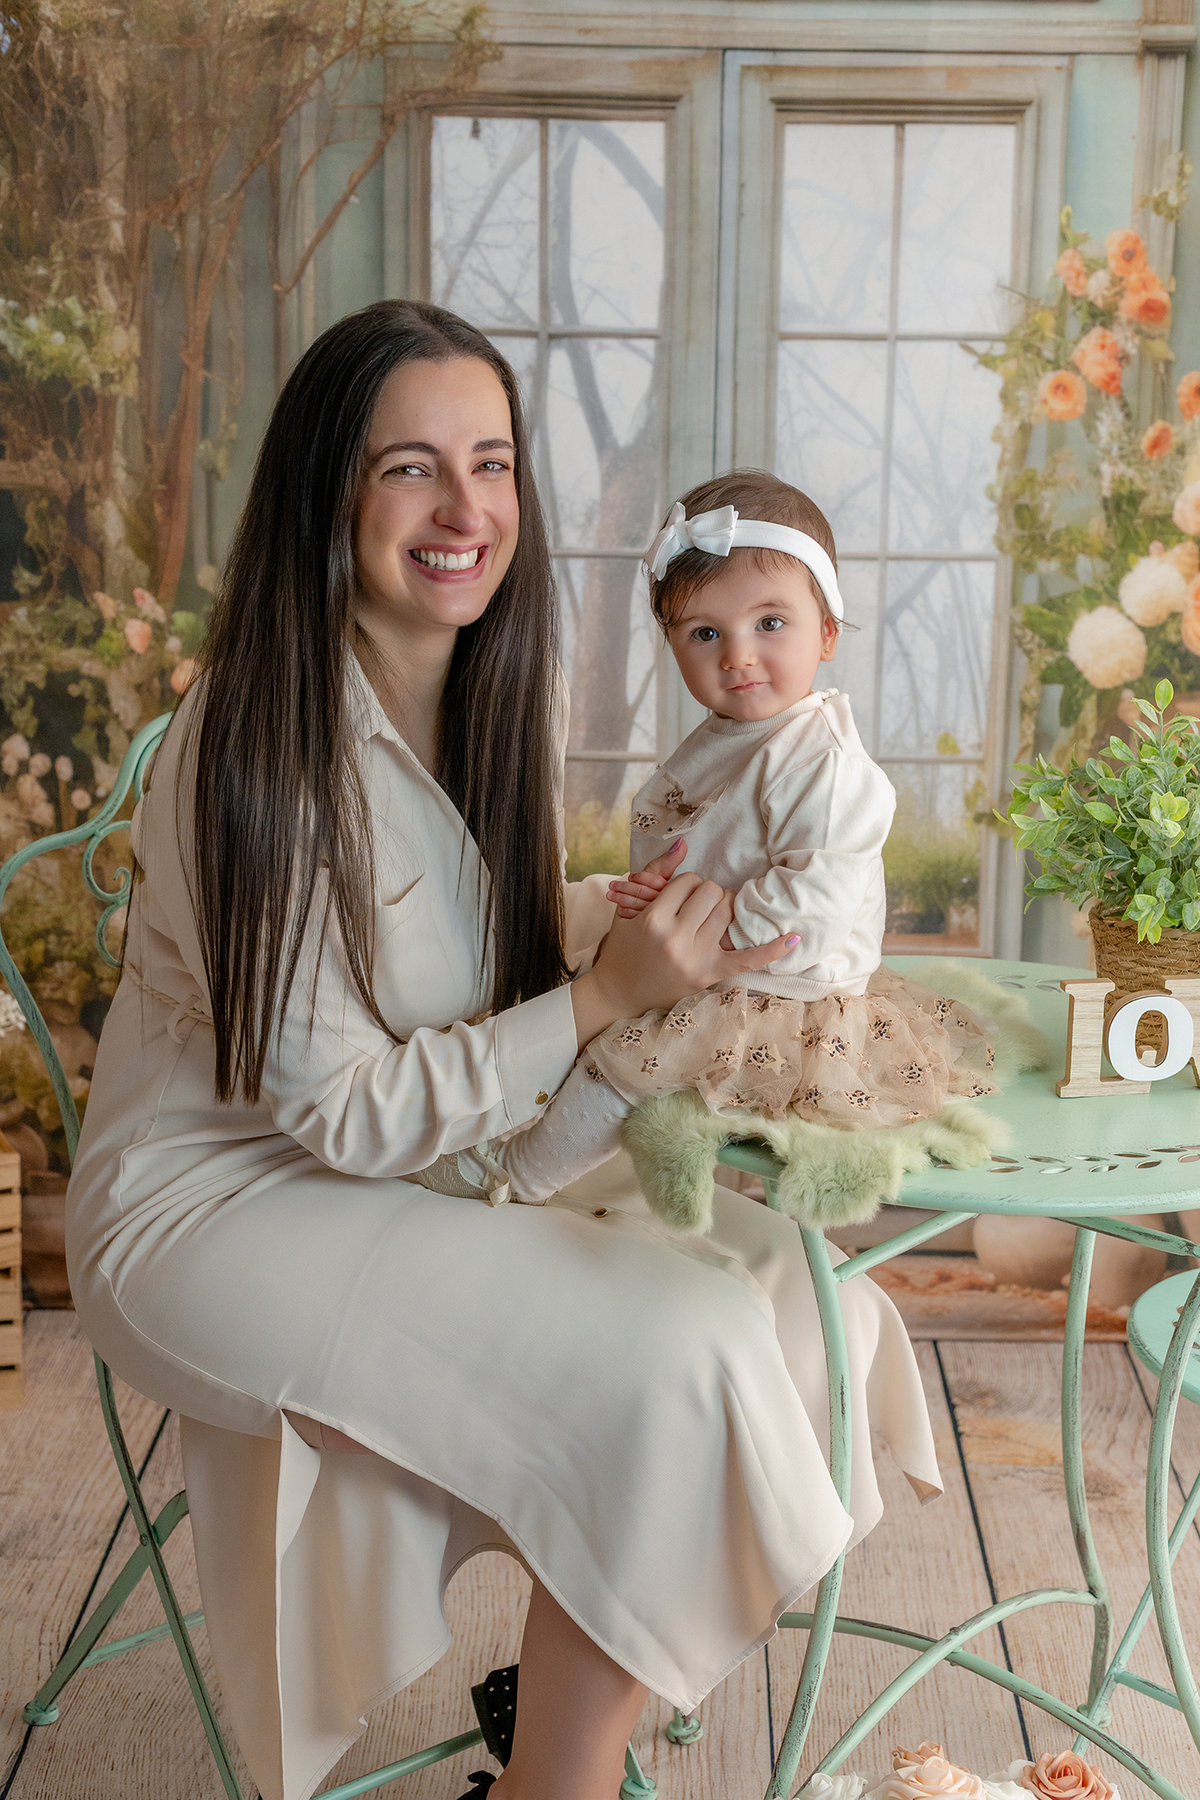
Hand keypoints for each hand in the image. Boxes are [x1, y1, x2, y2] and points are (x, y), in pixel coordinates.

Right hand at [571, 871, 798, 1047]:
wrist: (620, 991)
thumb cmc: (625, 945)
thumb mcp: (630, 906)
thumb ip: (656, 871)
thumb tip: (683, 843)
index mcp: (653, 920)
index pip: (688, 881)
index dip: (687, 884)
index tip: (680, 896)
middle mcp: (676, 940)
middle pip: (712, 894)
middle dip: (708, 893)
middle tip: (698, 904)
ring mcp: (696, 960)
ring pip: (728, 914)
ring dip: (727, 907)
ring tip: (715, 914)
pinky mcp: (710, 975)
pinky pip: (748, 959)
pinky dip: (773, 949)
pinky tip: (794, 937)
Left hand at [606, 838, 685, 917]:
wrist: (650, 923)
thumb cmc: (653, 891)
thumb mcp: (658, 875)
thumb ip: (668, 860)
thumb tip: (681, 842)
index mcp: (681, 892)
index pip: (661, 884)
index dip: (645, 878)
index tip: (631, 877)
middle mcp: (676, 907)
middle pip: (649, 895)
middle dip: (628, 889)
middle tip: (612, 886)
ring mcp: (665, 921)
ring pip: (642, 908)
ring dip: (623, 899)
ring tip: (610, 894)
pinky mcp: (654, 931)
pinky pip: (639, 920)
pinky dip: (627, 913)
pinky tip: (620, 909)